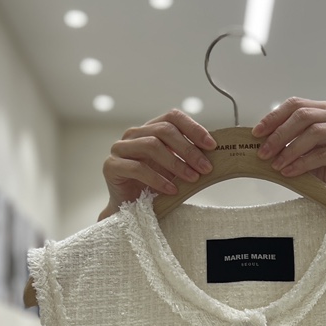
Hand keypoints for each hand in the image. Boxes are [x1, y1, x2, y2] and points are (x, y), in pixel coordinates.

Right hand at [99, 110, 216, 218]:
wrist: (130, 208)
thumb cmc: (155, 186)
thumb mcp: (175, 169)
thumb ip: (188, 157)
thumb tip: (214, 154)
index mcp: (150, 129)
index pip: (172, 117)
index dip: (193, 128)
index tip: (212, 145)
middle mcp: (134, 134)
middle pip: (164, 130)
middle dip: (188, 149)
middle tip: (206, 167)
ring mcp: (120, 148)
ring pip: (151, 145)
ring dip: (176, 163)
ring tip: (192, 178)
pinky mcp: (111, 166)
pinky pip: (137, 168)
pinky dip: (158, 179)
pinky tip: (172, 190)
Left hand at [252, 98, 325, 200]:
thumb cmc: (325, 168)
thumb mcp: (302, 150)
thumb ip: (288, 140)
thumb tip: (259, 140)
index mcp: (325, 110)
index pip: (296, 104)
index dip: (274, 117)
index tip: (256, 133)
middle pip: (304, 116)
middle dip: (279, 134)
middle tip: (263, 153)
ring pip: (314, 133)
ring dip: (290, 149)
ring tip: (275, 165)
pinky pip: (323, 154)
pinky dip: (302, 163)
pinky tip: (289, 172)